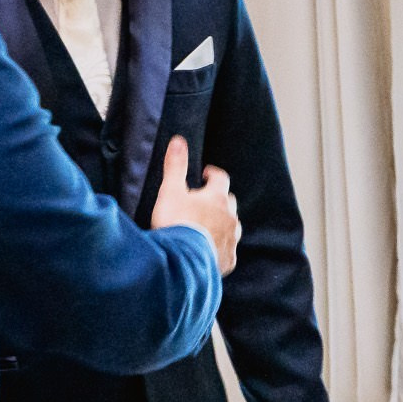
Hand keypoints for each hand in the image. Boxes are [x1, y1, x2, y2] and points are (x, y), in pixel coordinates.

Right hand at [149, 136, 239, 274]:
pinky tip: (209, 252)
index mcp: (217, 198)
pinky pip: (227, 252)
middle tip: (204, 203)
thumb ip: (175, 166)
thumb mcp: (170, 190)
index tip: (206, 175)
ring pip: (232, 227)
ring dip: (222, 225)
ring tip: (207, 228)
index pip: (221, 179)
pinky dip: (220, 249)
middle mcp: (230, 217)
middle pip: (229, 203)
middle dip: (219, 201)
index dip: (213, 175)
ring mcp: (230, 239)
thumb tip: (178, 141)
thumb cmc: (176, 223)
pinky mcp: (227, 260)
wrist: (182, 260)